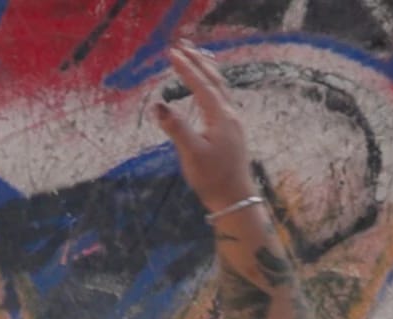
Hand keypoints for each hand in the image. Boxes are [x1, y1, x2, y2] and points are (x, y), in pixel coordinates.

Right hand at [148, 41, 259, 215]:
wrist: (235, 199)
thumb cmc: (212, 179)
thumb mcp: (191, 154)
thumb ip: (176, 128)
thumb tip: (158, 105)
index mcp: (220, 117)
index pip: (201, 85)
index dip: (186, 68)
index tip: (172, 53)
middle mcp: (229, 115)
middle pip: (215, 80)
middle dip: (198, 61)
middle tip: (182, 45)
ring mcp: (232, 123)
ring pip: (220, 88)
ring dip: (206, 71)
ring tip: (194, 58)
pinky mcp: (231, 132)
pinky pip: (221, 99)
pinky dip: (211, 85)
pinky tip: (206, 89)